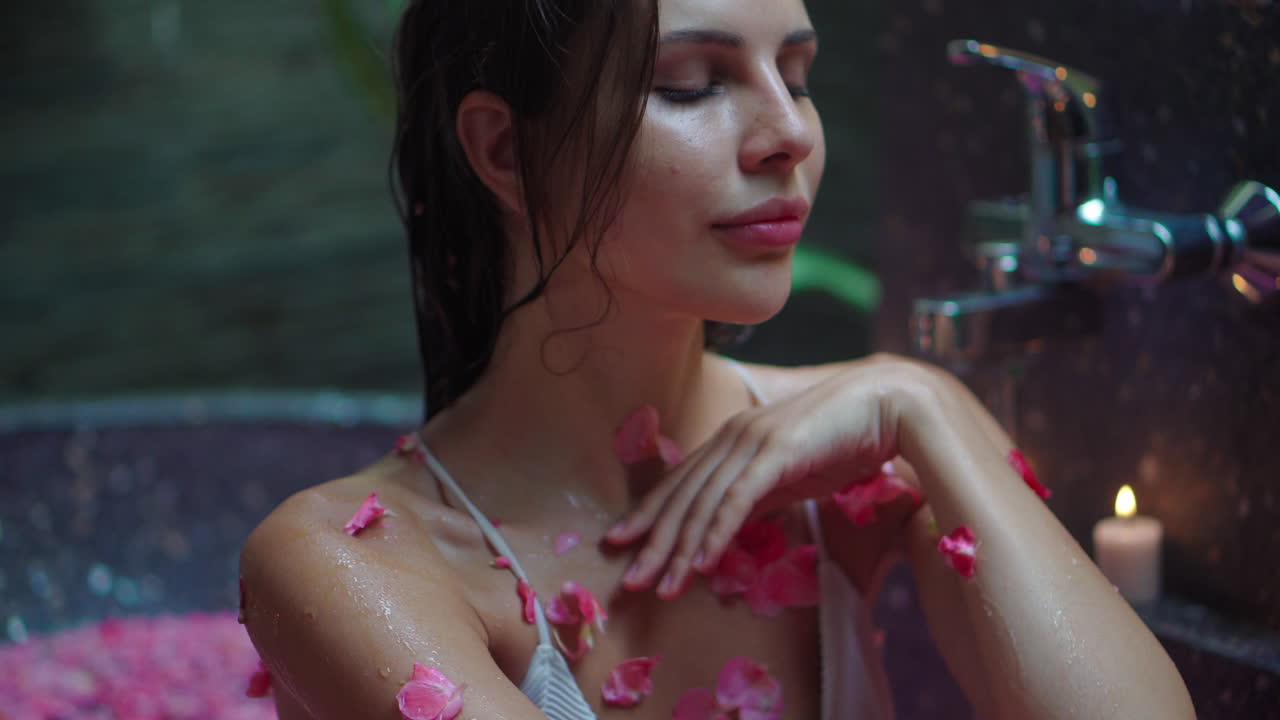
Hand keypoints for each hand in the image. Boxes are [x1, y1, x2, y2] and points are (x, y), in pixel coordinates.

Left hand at [604, 361, 938, 598]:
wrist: (887, 405)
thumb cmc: (842, 440)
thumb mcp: (787, 475)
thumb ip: (755, 495)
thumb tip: (728, 525)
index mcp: (731, 440)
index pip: (680, 482)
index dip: (649, 513)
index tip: (622, 544)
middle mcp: (732, 437)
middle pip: (682, 495)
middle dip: (653, 540)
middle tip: (631, 580)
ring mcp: (752, 442)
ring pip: (703, 502)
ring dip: (680, 548)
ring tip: (662, 584)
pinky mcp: (776, 453)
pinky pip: (738, 499)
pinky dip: (717, 532)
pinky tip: (704, 563)